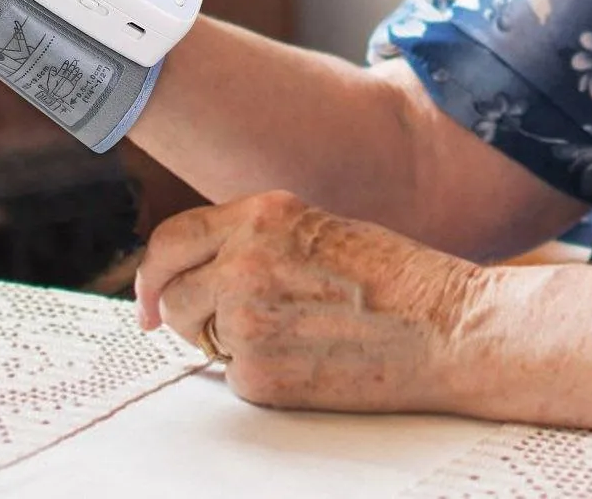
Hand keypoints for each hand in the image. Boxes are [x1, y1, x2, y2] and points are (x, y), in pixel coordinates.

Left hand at [134, 191, 482, 411]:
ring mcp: (246, 319)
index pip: (171, 239)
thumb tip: (203, 269)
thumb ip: (256, 239)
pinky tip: (306, 358)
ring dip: (226, 341)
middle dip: (185, 313)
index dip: (152, 272)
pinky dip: (258, 373)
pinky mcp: (258, 372)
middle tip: (212, 326)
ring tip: (290, 333)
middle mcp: (243, 260)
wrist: (442, 326)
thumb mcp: (316, 227)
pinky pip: (232, 375)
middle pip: (171, 294)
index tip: (149, 295)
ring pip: (200, 338)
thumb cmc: (395, 276)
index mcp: (260, 214)